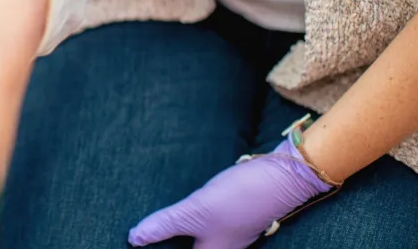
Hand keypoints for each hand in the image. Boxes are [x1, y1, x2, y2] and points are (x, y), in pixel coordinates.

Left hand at [129, 138, 333, 248]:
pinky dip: (191, 225)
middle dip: (167, 243)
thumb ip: (164, 225)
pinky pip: (207, 228)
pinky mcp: (236, 218)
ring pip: (199, 242)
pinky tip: (183, 213)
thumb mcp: (195, 211)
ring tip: (156, 229)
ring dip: (177, 236)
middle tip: (143, 237)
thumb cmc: (240, 198)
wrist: (284, 175)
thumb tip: (134, 239)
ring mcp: (232, 234)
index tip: (141, 247)